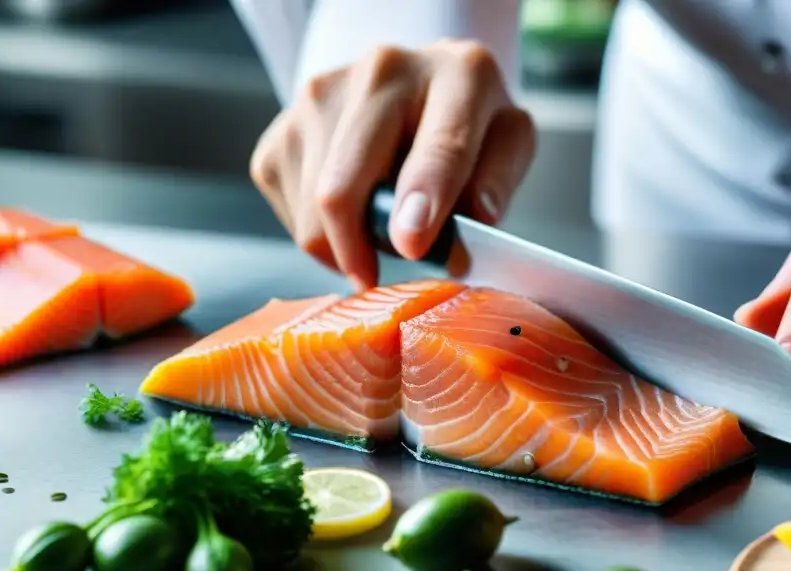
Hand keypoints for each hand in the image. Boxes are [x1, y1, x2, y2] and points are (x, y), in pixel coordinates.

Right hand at [249, 40, 535, 289]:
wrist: (414, 84)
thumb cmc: (467, 124)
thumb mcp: (508, 142)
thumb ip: (498, 179)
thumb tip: (476, 218)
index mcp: (458, 74)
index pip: (440, 144)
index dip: (422, 196)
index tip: (410, 244)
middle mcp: (382, 71)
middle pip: (343, 184)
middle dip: (356, 248)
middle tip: (375, 280)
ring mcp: (319, 96)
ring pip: (312, 209)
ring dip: (342, 245)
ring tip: (377, 234)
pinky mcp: (282, 129)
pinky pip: (291, 210)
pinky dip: (319, 233)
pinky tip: (352, 216)